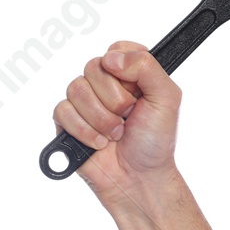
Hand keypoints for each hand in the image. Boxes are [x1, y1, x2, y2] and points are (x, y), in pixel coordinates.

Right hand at [51, 42, 180, 201]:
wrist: (139, 179)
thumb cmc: (155, 142)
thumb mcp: (166, 99)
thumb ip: (147, 67)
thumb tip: (112, 57)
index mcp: (129, 74)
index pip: (116, 50)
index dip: (124, 71)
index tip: (137, 93)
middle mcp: (104, 84)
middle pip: (93, 67)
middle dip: (115, 101)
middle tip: (128, 120)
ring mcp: (84, 102)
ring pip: (76, 89)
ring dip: (101, 119)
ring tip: (115, 135)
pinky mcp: (67, 121)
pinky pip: (62, 111)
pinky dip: (84, 131)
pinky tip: (99, 144)